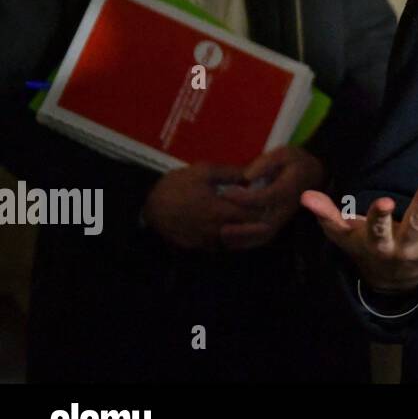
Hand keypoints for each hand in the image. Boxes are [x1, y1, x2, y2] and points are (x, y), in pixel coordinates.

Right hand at [141, 162, 267, 250]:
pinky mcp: (198, 246)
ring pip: (235, 241)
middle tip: (263, 210)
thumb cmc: (176, 186)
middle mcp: (217, 230)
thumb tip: (252, 174)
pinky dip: (229, 238)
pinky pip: (220, 245)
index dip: (264, 209)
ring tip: (250, 220)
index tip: (269, 200)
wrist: (148, 206)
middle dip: (258, 221)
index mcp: (221, 210)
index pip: (254, 216)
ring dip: (245, 232)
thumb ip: (230, 173)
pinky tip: (230, 227)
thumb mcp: (203, 171)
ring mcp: (207, 241)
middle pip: (247, 231)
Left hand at [218, 145, 326, 249]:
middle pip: (263, 222)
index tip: (225, 192)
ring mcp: (283, 218)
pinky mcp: (279, 224)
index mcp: (287, 189)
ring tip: (222, 234)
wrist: (314, 176)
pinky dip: (247, 242)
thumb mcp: (284, 154)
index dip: (243, 197)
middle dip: (240, 223)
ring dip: (243, 237)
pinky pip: (264, 238)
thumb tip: (246, 176)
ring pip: (263, 234)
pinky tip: (231, 241)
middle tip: (219, 221)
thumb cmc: (295, 163)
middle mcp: (286, 208)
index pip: (264, 197)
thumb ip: (266, 163)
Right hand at [300, 158, 417, 292]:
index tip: (384, 202)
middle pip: (417, 222)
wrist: (399, 280)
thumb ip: (328, 215)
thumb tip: (305, 196)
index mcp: (379, 246)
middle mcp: (405, 247)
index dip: (380, 217)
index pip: (378, 231)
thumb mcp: (345, 237)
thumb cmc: (366, 249)